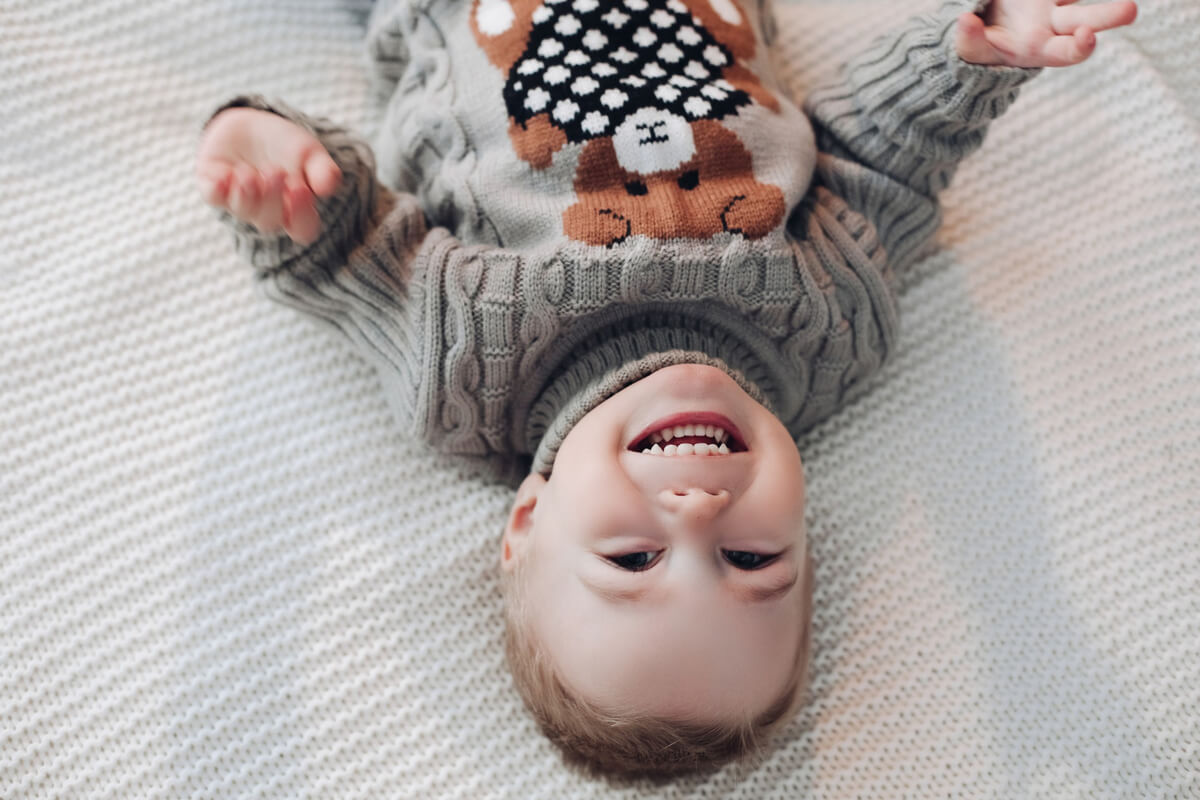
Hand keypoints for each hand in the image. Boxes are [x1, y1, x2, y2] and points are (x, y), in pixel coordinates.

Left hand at [196, 107, 340, 244]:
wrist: (252, 125)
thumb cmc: (286, 148)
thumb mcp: (310, 154)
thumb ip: (322, 170)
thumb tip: (328, 187)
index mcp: (294, 211)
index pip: (302, 229)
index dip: (301, 216)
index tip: (301, 189)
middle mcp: (266, 213)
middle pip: (269, 222)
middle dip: (271, 199)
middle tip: (275, 170)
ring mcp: (238, 202)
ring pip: (241, 212)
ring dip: (246, 195)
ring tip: (249, 173)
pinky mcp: (213, 187)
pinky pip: (213, 197)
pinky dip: (218, 189)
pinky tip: (226, 175)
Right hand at [955, 0, 1136, 67]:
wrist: (978, 24)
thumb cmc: (977, 47)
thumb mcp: (970, 52)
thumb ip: (969, 40)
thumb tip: (965, 21)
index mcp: (1040, 49)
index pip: (1068, 52)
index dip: (1080, 47)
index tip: (1087, 37)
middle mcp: (1055, 23)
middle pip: (1085, 18)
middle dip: (1109, 15)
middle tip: (1130, 10)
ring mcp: (1054, 2)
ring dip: (1104, 3)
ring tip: (1126, 7)